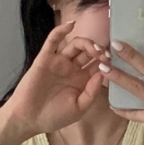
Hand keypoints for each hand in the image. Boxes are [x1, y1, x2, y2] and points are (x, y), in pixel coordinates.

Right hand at [1, 21, 108, 135]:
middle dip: (99, 51)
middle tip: (106, 55)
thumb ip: (91, 91)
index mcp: (82, 80)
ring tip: (95, 49)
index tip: (114, 61)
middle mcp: (72, 69)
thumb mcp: (79, 108)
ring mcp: (59, 62)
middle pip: (88, 53)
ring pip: (75, 45)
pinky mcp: (45, 58)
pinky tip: (71, 25)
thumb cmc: (54, 116)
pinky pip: (53, 41)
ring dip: (87, 43)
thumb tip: (102, 73)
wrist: (29, 119)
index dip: (106, 61)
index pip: (97, 65)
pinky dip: (61, 31)